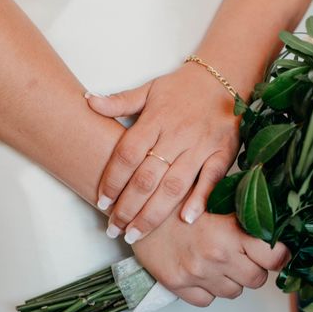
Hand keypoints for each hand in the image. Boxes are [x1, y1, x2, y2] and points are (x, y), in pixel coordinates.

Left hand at [86, 62, 239, 243]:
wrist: (223, 77)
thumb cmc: (181, 89)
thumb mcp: (149, 90)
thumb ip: (120, 101)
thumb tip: (88, 102)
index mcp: (155, 119)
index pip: (127, 154)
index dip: (112, 180)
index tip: (101, 201)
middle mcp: (177, 134)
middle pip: (147, 177)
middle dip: (128, 206)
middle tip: (114, 228)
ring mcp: (201, 145)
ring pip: (174, 185)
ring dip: (154, 213)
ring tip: (136, 233)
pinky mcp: (223, 153)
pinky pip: (211, 179)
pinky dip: (200, 199)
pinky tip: (185, 220)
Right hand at [132, 211, 289, 306]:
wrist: (138, 204)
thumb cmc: (179, 196)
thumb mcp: (216, 196)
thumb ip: (244, 212)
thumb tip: (275, 221)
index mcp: (230, 232)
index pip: (274, 258)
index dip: (278, 255)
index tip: (276, 252)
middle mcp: (216, 256)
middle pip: (256, 279)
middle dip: (253, 267)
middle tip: (242, 253)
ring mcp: (196, 274)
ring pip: (233, 292)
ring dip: (231, 279)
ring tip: (218, 259)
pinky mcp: (177, 285)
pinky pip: (207, 300)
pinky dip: (208, 289)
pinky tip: (201, 270)